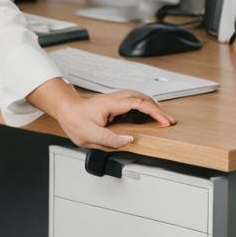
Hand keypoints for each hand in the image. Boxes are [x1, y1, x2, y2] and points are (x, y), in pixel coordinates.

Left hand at [54, 89, 175, 150]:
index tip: (165, 121)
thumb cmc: (74, 120)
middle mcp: (113, 99)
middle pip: (140, 97)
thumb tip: (130, 139)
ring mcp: (114, 100)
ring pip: (138, 97)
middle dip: (157, 108)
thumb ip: (110, 139)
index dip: (153, 111)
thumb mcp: (89, 135)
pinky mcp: (114, 104)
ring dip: (152, 106)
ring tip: (163, 119)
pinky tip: (149, 116)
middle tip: (170, 121)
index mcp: (109, 104)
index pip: (136, 103)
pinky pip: (133, 102)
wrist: (65, 109)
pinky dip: (145, 107)